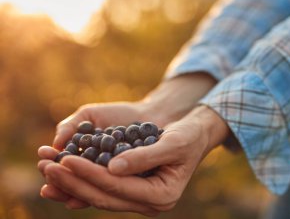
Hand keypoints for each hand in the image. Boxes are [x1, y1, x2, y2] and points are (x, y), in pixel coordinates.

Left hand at [38, 106, 229, 214]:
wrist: (194, 135)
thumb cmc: (188, 137)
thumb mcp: (172, 143)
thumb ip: (144, 157)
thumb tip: (112, 168)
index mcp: (162, 195)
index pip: (117, 187)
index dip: (90, 174)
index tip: (65, 159)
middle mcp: (149, 202)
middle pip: (104, 196)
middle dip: (73, 182)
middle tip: (47, 167)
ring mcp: (139, 198)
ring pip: (99, 196)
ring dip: (72, 184)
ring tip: (47, 170)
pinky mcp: (132, 188)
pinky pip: (103, 189)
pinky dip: (82, 181)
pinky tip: (63, 174)